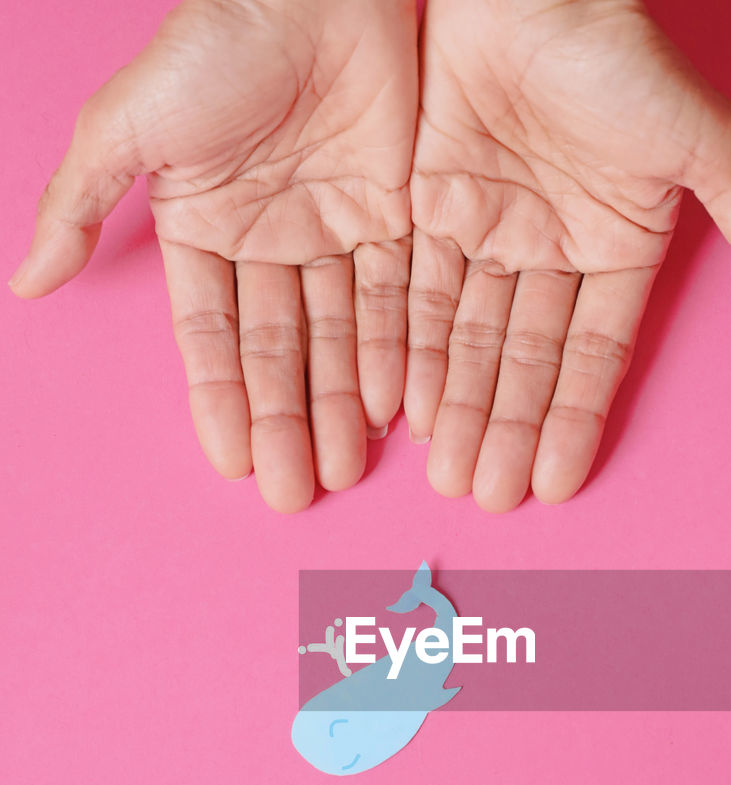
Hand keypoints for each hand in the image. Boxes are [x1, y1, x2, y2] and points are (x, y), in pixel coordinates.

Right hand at [10, 0, 417, 510]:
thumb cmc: (217, 44)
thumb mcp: (127, 123)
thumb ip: (79, 205)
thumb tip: (26, 285)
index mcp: (204, 230)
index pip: (212, 336)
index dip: (221, 399)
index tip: (233, 461)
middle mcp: (269, 242)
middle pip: (280, 351)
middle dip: (286, 421)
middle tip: (294, 492)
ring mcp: (332, 232)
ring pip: (338, 337)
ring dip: (340, 405)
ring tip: (343, 470)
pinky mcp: (392, 216)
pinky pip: (392, 298)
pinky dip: (390, 351)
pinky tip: (390, 410)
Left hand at [406, 0, 730, 511]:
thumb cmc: (627, 59)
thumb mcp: (706, 148)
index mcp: (615, 251)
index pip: (590, 356)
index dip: (571, 420)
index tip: (555, 485)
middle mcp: (549, 253)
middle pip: (521, 360)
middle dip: (503, 428)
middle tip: (484, 496)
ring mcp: (489, 231)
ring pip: (468, 337)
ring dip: (458, 405)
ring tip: (447, 473)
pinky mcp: (431, 206)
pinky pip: (420, 291)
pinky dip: (413, 347)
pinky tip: (408, 407)